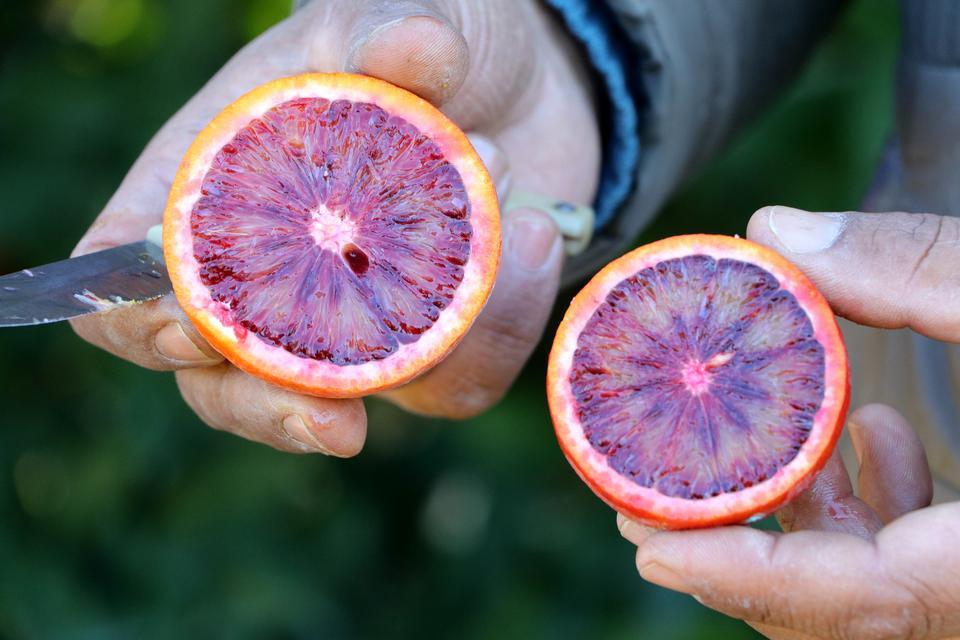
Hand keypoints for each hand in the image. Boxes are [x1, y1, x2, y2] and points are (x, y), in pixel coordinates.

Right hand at [71, 0, 599, 452]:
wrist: (524, 83)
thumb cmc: (431, 40)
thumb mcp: (401, 11)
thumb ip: (395, 27)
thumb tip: (413, 52)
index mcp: (215, 188)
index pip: (127, 275)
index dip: (139, 318)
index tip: (195, 328)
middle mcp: (274, 274)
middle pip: (223, 384)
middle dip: (271, 411)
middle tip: (335, 425)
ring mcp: (354, 322)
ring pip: (354, 405)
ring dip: (434, 335)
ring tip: (509, 212)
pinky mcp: (435, 346)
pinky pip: (459, 384)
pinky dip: (504, 323)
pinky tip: (540, 236)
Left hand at [618, 206, 959, 639]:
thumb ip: (915, 265)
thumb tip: (775, 232)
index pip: (858, 598)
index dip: (744, 579)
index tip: (649, 551)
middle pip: (846, 603)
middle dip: (743, 553)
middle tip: (650, 505)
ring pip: (882, 580)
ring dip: (810, 514)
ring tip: (756, 441)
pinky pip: (929, 553)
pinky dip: (882, 501)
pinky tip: (873, 429)